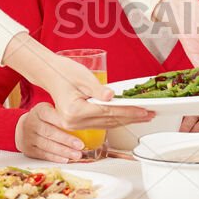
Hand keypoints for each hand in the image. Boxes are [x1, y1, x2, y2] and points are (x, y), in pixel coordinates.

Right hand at [3, 38, 154, 130]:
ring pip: (106, 125)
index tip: (144, 110)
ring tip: (143, 117)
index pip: (108, 113)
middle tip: (150, 114)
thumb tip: (112, 96)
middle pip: (109, 121)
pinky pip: (101, 124)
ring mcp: (74, 125)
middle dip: (131, 118)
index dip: (128, 112)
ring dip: (126, 121)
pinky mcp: (77, 124)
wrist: (49, 74)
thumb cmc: (63, 72)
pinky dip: (115, 120)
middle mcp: (73, 122)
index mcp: (74, 111)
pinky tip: (127, 118)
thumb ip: (98, 89)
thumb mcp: (82, 77)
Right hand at [14, 104, 91, 162]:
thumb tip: (89, 116)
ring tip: (76, 155)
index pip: (52, 116)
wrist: (23, 127)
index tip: (79, 127)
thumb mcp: (51, 109)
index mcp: (40, 111)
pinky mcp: (28, 149)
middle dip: (66, 140)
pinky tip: (66, 159)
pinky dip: (55, 158)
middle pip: (50, 133)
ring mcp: (29, 137)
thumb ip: (64, 112)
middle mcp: (32, 123)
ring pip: (47, 145)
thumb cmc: (44, 118)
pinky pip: (43, 154)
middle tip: (80, 146)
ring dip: (63, 151)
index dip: (65, 123)